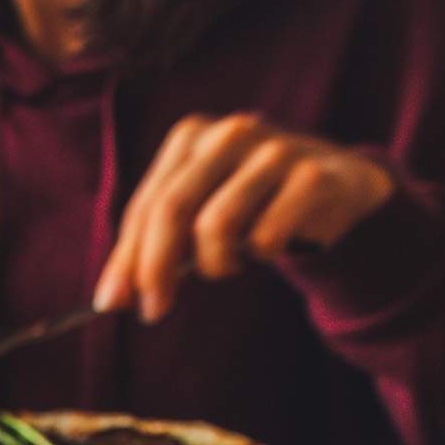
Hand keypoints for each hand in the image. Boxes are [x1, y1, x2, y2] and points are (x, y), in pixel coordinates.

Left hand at [93, 113, 395, 321]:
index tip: (114, 304)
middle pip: (172, 210)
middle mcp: (230, 134)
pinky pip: (266, 236)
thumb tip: (110, 300)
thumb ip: (149, 251)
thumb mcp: (195, 218)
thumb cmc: (249, 205)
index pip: (146, 206)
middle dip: (155, 268)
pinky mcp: (312, 176)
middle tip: (154, 310)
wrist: (334, 186)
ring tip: (225, 266)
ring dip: (214, 263)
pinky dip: (258, 254)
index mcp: (191, 137)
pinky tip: (266, 248)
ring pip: (217, 225)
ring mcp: (274, 150)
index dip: (126, 259)